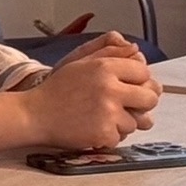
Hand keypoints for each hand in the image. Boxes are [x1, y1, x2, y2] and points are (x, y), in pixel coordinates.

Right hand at [19, 35, 160, 148]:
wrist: (35, 114)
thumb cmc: (57, 89)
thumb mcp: (80, 62)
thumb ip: (109, 52)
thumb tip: (136, 49)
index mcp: (104, 67)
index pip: (143, 71)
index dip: (138, 80)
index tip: (128, 86)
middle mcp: (110, 88)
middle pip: (150, 98)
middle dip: (141, 103)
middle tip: (125, 105)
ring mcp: (108, 112)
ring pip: (137, 122)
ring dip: (122, 122)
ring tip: (99, 117)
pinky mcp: (105, 133)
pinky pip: (121, 137)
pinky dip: (109, 136)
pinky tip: (93, 128)